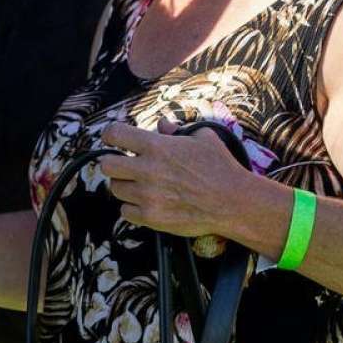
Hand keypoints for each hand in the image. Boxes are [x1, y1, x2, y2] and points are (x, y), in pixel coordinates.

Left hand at [98, 119, 251, 238]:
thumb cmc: (221, 168)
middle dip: (113, 163)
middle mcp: (147, 170)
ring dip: (125, 186)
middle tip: (125, 166)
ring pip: (115, 189)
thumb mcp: (202, 138)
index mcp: (156, 146)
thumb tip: (163, 125)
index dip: (111, 135)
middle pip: (106, 165)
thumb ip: (177, 130)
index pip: (114, 134)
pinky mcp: (152, 217)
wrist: (235, 203)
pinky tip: (145, 203)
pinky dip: (132, 208)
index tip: (114, 139)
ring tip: (140, 186)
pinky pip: (125, 212)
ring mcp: (147, 195)